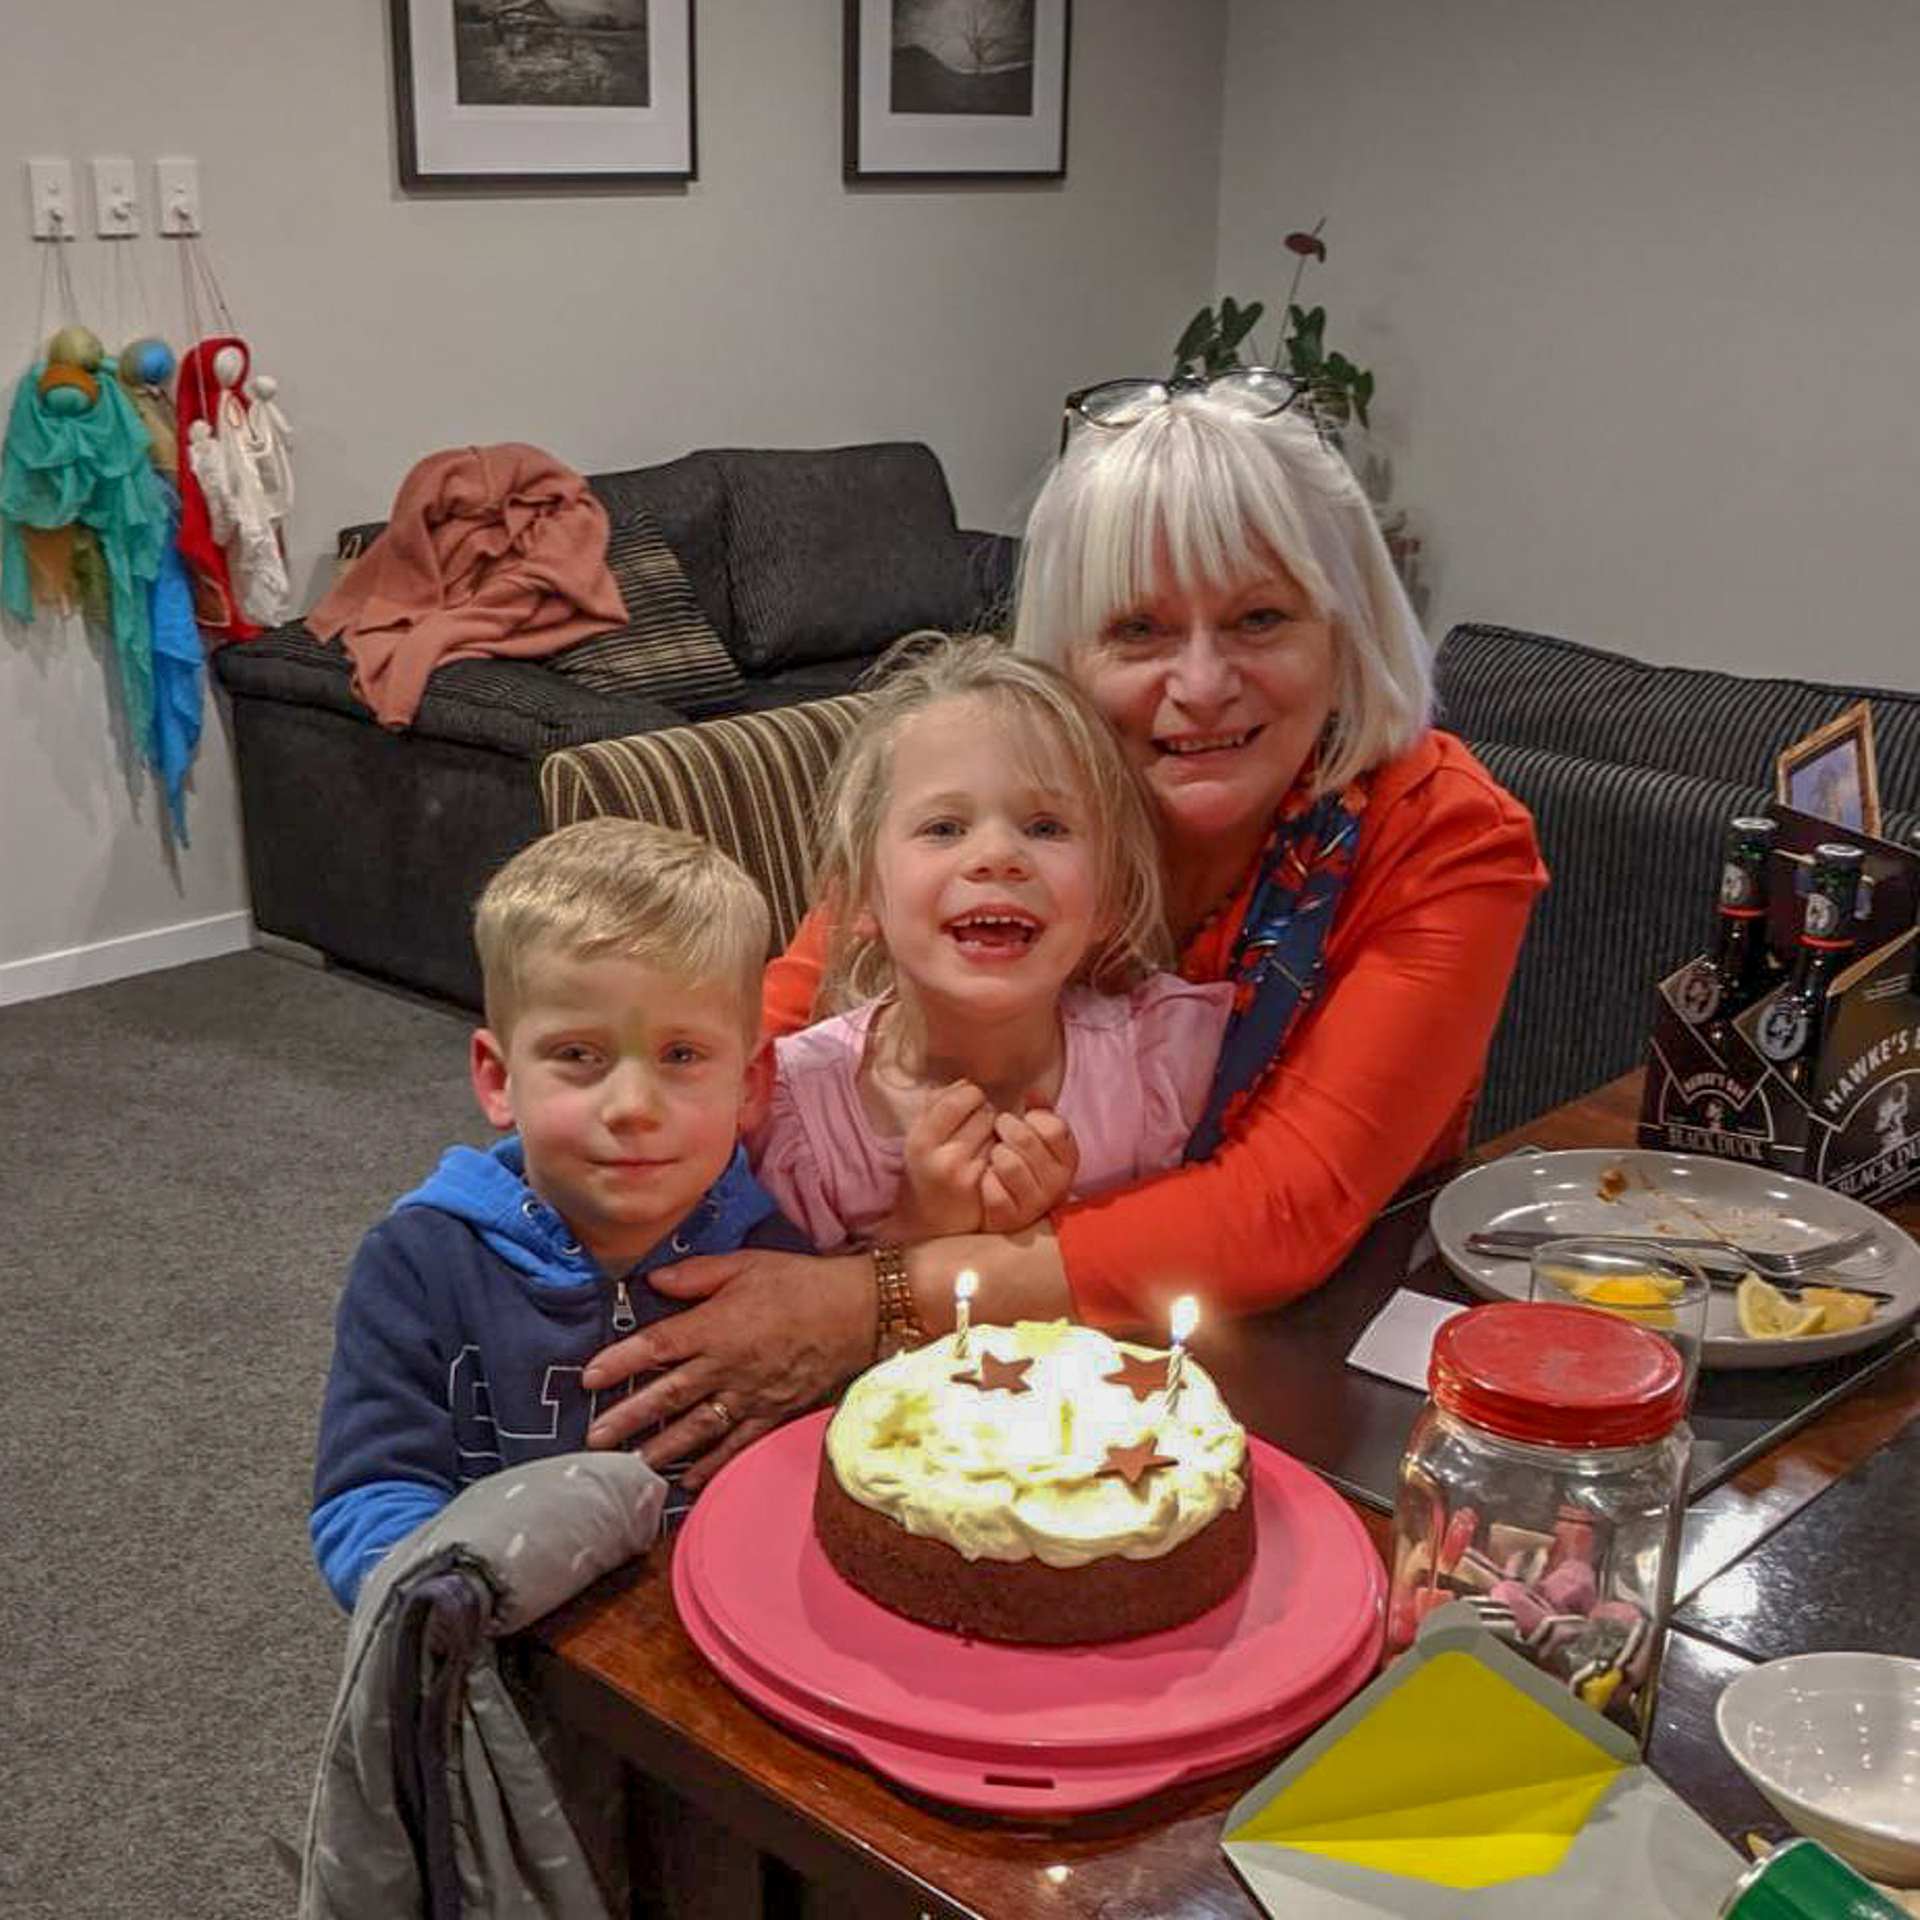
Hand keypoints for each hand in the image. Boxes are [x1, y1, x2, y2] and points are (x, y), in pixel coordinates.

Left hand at [580, 1248, 874, 1489]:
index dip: (620, 1363)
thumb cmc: (799, 1283)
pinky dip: (713, 1463)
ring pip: (698, 1427)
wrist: (857, 1312)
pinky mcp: (774, 1412)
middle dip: (628, 1417)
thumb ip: (697, 1276)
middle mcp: (727, 1365)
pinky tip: (689, 1479)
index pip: (657, 1347)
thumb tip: (653, 1282)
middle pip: (669, 1396)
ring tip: (632, 1465)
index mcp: (716, 1326)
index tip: (589, 1378)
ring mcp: (751, 1394)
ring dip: (662, 1447)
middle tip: (595, 1439)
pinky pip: (738, 1443)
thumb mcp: (746, 1265)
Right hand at [894, 1080, 996, 1236]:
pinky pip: (1006, 1154)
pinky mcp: (988, 1190)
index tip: (968, 1103)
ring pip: (1000, 1133)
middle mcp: (943, 1159)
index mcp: (920, 1140)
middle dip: (986, 1115)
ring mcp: (969, 1177)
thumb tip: (964, 1082)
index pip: (959, 1097)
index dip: (970, 1095)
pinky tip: (993, 1162)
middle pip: (985, 1113)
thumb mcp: (919, 1137)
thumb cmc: (925, 1172)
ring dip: (998, 1133)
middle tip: (977, 1127)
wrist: (927, 1226)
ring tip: (984, 1145)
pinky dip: (1004, 1153)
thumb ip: (936, 1105)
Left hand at [980, 1101, 1078, 1231]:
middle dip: (1007, 1128)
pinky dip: (986, 1182)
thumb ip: (1040, 1111)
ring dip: (996, 1154)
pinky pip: (994, 1192)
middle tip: (1000, 1130)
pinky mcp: (1010, 1220)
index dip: (1033, 1118)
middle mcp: (1058, 1184)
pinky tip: (986, 1180)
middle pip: (1027, 1140)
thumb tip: (1032, 1093)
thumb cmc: (1021, 1160)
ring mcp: (1035, 1204)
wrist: (1001, 1205)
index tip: (1023, 1118)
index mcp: (1068, 1159)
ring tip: (994, 1157)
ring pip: (1009, 1164)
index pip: (1054, 1128)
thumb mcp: (1036, 1133)